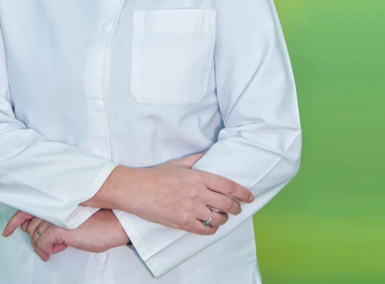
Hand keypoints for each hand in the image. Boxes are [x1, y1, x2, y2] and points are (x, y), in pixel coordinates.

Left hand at [3, 209, 128, 260]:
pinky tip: (62, 248)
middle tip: (50, 245)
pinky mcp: (57, 229)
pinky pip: (42, 245)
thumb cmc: (100, 219)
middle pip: (30, 226)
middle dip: (37, 238)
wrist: (115, 222)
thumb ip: (58, 217)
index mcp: (56, 200)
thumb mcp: (75, 216)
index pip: (27, 208)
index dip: (15, 221)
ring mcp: (53, 217)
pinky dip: (49, 251)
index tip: (7, 231)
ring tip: (59, 248)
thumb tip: (46, 231)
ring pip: (35, 237)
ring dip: (44, 246)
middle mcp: (52, 206)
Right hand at [83, 152, 252, 234]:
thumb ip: (196, 160)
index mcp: (198, 177)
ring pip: (218, 219)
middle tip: (238, 209)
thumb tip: (210, 155)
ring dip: (224, 219)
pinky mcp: (182, 222)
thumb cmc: (155, 176)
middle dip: (237, 208)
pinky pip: (205, 230)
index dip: (243, 193)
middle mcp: (197, 193)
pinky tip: (211, 226)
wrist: (135, 190)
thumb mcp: (178, 164)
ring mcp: (190, 209)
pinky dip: (212, 229)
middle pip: (227, 204)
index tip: (249, 197)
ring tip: (222, 217)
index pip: (229, 186)